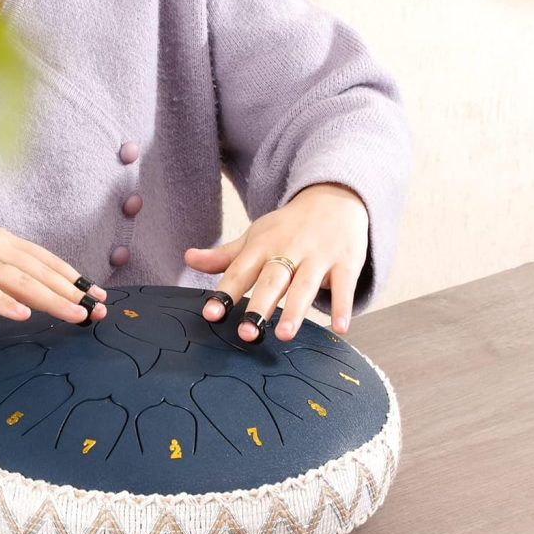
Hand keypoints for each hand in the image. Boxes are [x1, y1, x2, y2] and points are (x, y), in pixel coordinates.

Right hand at [0, 213, 108, 324]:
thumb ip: (1, 267)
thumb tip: (30, 290)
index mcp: (0, 239)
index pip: (44, 259)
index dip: (73, 276)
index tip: (97, 292)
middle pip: (39, 271)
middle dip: (72, 292)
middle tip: (97, 309)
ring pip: (19, 281)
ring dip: (51, 299)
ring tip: (75, 314)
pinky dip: (4, 303)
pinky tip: (23, 315)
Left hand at [184, 182, 368, 342]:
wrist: (334, 199)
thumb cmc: (288, 227)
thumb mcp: (255, 237)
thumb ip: (224, 256)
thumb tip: (188, 258)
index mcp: (262, 247)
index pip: (240, 272)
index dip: (224, 293)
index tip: (211, 313)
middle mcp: (288, 252)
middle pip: (271, 281)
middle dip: (259, 306)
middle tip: (247, 333)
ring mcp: (318, 257)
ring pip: (305, 286)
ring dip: (295, 310)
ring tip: (284, 335)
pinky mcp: (345, 263)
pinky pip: (344, 286)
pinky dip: (342, 306)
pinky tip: (340, 328)